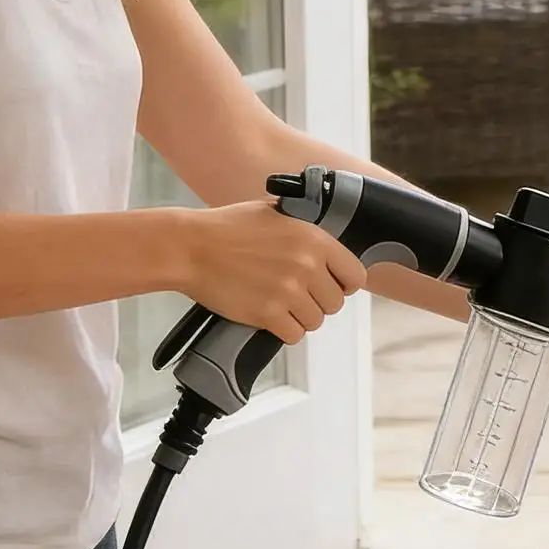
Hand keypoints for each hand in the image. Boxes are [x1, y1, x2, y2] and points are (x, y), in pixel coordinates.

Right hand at [177, 201, 367, 344]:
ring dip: (302, 317)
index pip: (355, 276)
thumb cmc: (230, 227)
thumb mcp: (277, 213)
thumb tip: (325, 244)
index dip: (344, 283)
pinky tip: (273, 318)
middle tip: (300, 296)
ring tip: (283, 305)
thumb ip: (306, 230)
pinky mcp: (267, 314)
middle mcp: (308, 267)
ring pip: (316, 321)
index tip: (332, 284)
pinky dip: (285, 330)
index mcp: (316, 240)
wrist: (193, 247)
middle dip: (319, 302)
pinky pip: (294, 335)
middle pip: (335, 303)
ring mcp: (288, 292)